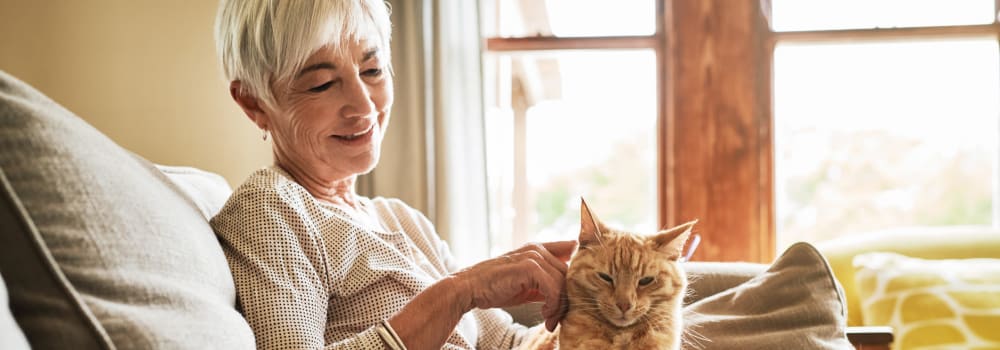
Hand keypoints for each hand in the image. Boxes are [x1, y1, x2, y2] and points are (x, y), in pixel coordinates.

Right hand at [452, 240, 576, 331]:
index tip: (577, 291)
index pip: (571, 249)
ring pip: (563, 282)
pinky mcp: (529, 268)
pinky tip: (545, 316)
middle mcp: (537, 249)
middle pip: (570, 273)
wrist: (470, 288)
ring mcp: (534, 257)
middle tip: (557, 318)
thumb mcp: (526, 284)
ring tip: (550, 320)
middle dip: (567, 298)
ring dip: (559, 306)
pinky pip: (553, 288)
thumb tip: (566, 295)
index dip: (579, 267)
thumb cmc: (495, 287)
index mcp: (538, 249)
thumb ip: (545, 284)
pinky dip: (553, 306)